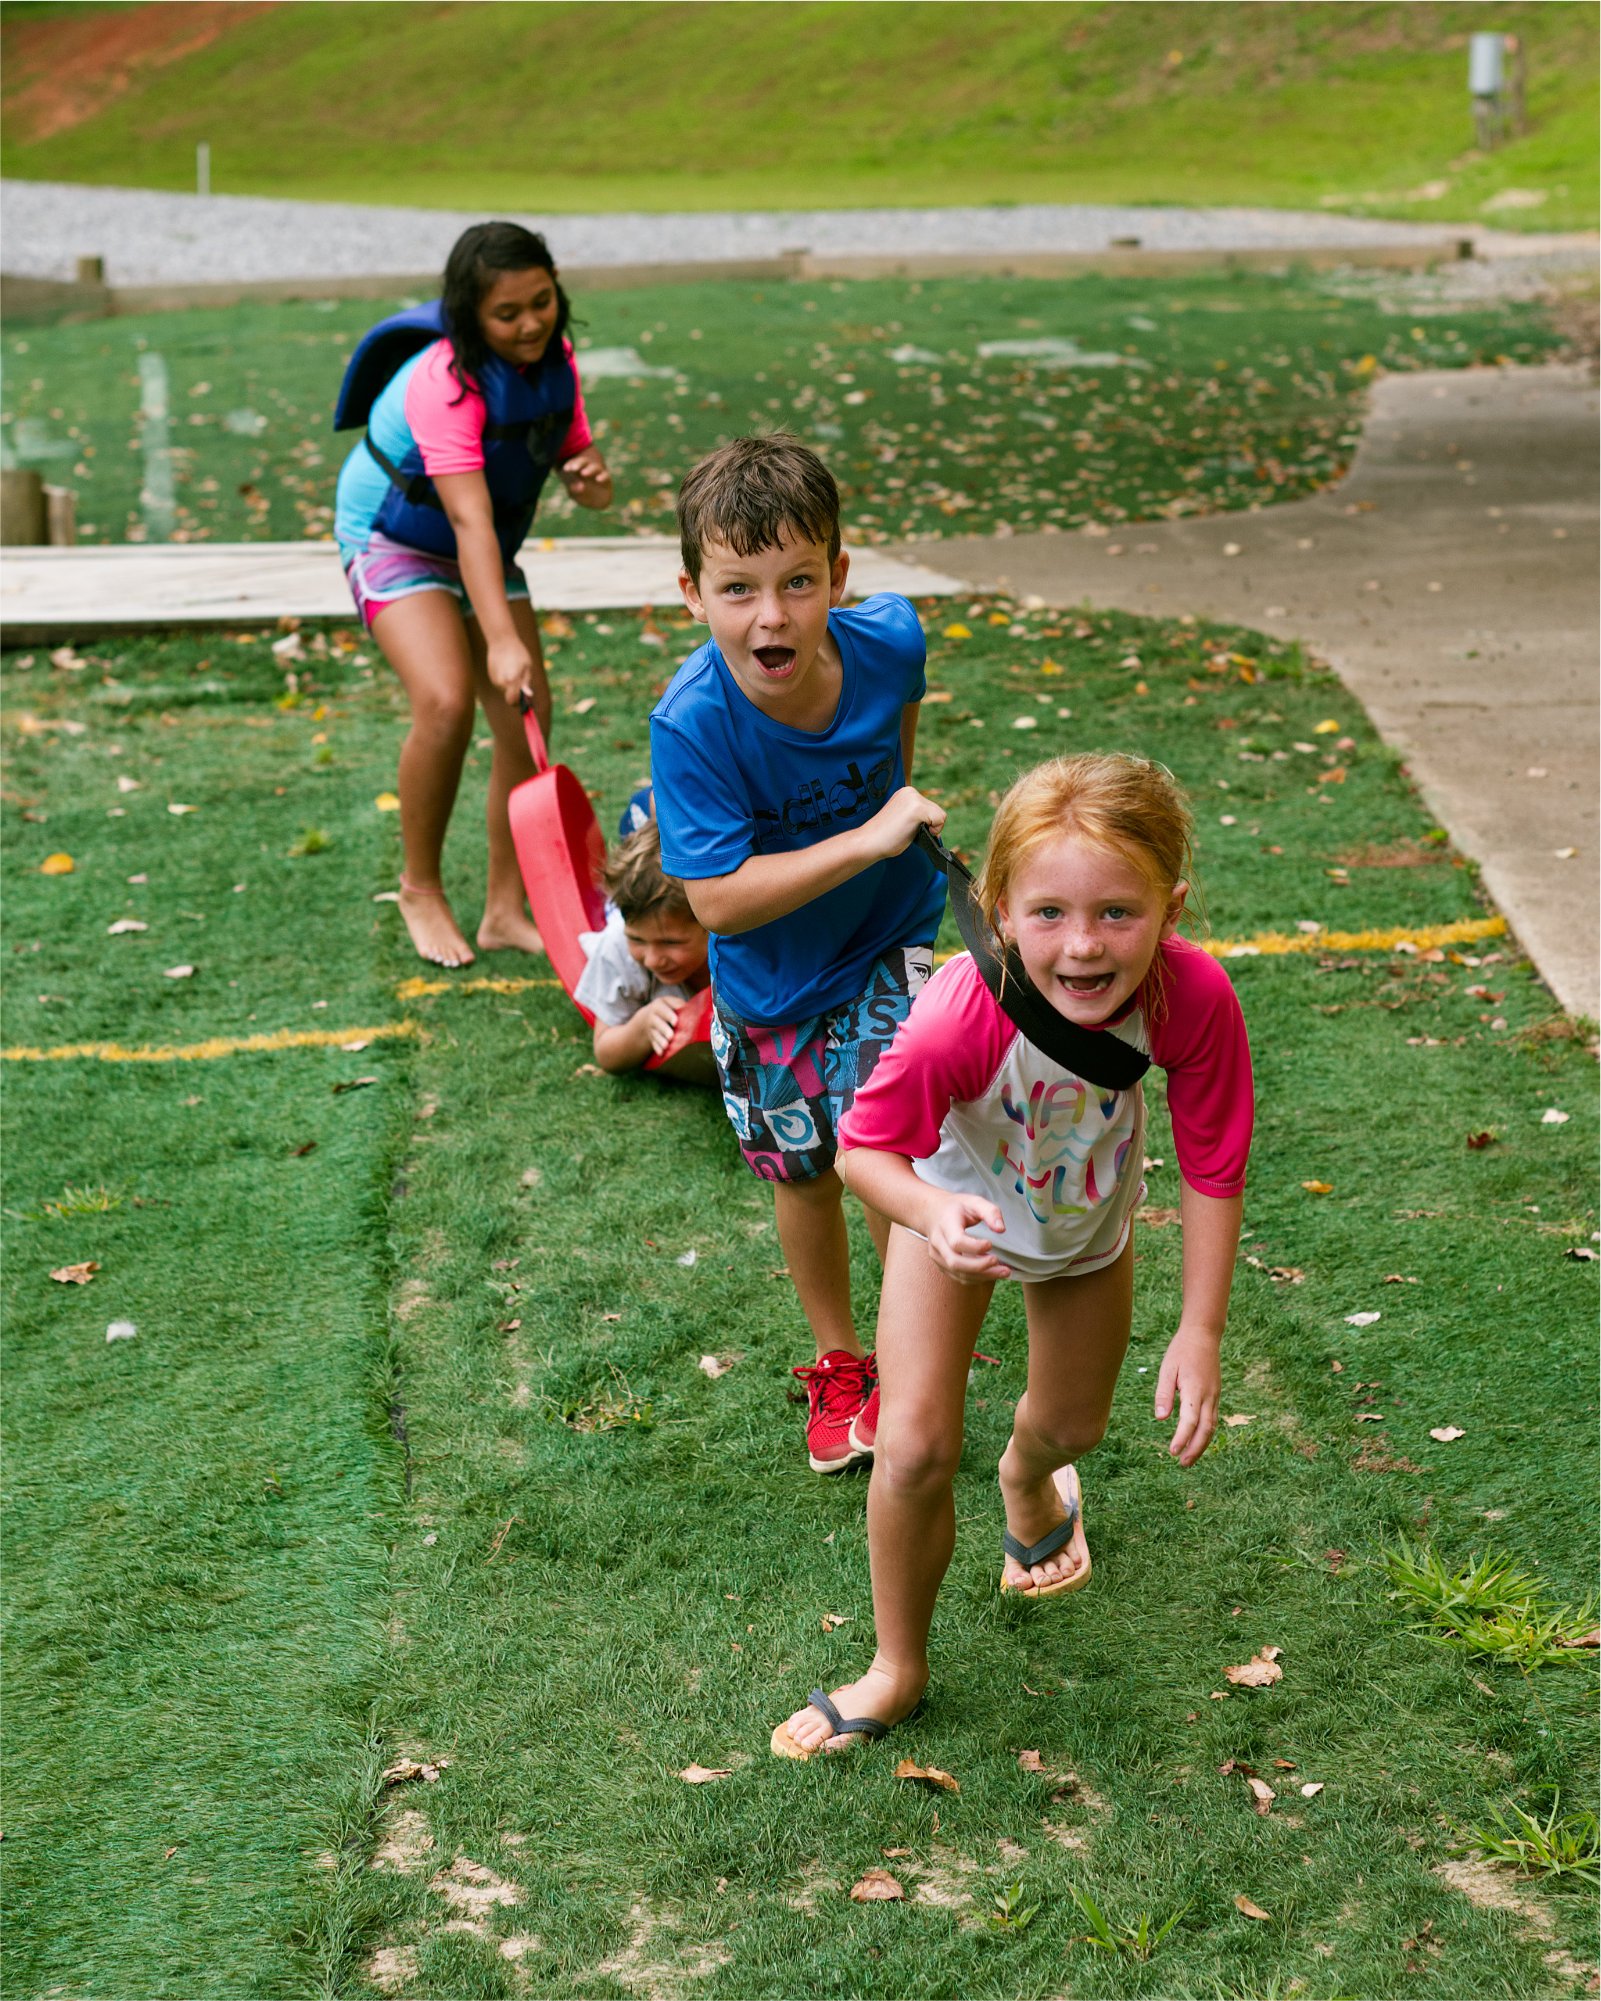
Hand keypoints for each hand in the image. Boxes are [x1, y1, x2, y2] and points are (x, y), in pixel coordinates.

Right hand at [486, 634, 535, 702]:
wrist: (501, 640)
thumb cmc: (518, 653)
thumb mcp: (527, 668)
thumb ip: (526, 683)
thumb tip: (529, 696)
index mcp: (511, 681)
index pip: (512, 701)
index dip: (519, 703)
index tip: (525, 700)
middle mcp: (500, 683)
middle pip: (509, 697)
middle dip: (516, 693)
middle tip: (523, 682)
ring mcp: (494, 680)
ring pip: (505, 690)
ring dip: (511, 685)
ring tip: (515, 670)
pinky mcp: (491, 676)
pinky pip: (500, 684)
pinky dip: (505, 680)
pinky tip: (507, 668)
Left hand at [560, 449, 611, 508]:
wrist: (596, 499)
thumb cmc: (581, 494)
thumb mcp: (574, 494)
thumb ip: (575, 491)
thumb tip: (582, 487)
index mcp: (578, 468)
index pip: (573, 463)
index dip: (569, 465)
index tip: (566, 469)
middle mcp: (588, 467)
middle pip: (583, 461)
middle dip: (578, 464)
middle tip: (573, 468)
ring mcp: (598, 472)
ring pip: (594, 467)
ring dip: (589, 469)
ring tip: (583, 473)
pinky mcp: (606, 479)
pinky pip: (605, 475)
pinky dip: (602, 476)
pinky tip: (598, 479)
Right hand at [639, 993, 682, 1055]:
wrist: (650, 1016)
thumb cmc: (668, 1008)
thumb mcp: (671, 1003)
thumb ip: (680, 1006)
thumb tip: (692, 1012)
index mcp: (659, 1005)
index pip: (664, 1010)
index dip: (670, 1016)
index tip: (676, 1022)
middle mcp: (653, 1016)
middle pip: (658, 1023)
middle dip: (665, 1029)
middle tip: (671, 1036)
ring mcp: (651, 1027)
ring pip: (655, 1034)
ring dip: (661, 1040)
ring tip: (666, 1046)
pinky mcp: (651, 1037)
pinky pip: (653, 1043)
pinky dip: (658, 1048)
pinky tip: (661, 1053)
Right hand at [864, 785, 945, 862]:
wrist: (869, 842)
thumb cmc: (885, 836)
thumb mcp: (903, 819)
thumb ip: (917, 816)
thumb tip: (935, 827)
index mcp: (906, 793)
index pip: (930, 808)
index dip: (925, 823)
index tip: (907, 828)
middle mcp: (910, 792)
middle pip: (937, 811)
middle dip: (928, 825)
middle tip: (908, 832)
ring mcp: (914, 798)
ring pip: (940, 815)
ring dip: (930, 828)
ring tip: (910, 832)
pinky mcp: (917, 808)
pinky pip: (939, 820)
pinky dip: (934, 830)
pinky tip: (915, 833)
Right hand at [925, 1193, 1009, 1283]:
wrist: (932, 1213)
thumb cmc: (956, 1207)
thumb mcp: (974, 1201)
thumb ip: (990, 1212)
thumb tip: (1001, 1229)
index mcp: (945, 1224)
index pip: (956, 1241)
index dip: (975, 1247)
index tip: (990, 1244)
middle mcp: (938, 1242)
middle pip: (955, 1262)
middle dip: (980, 1267)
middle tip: (1002, 1266)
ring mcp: (937, 1255)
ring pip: (957, 1273)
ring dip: (982, 1276)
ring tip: (1003, 1272)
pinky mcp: (941, 1265)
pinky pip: (958, 1277)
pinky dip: (976, 1278)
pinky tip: (991, 1273)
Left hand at [1154, 1326, 1221, 1466]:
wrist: (1203, 1336)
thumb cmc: (1181, 1351)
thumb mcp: (1167, 1369)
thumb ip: (1164, 1393)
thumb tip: (1160, 1418)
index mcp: (1195, 1389)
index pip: (1190, 1420)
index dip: (1182, 1438)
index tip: (1173, 1452)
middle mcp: (1208, 1396)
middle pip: (1205, 1429)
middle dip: (1195, 1449)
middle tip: (1182, 1464)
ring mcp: (1214, 1396)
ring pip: (1211, 1427)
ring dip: (1201, 1445)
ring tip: (1188, 1459)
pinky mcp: (1215, 1395)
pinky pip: (1212, 1419)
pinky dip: (1205, 1434)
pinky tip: (1197, 1442)